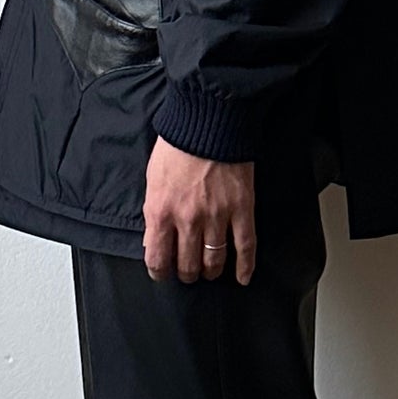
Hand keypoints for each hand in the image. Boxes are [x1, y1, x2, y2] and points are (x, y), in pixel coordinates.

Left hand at [142, 137, 256, 283]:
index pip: (158, 259)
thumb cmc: (178, 145)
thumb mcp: (152, 179)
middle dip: (187, 274)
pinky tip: (243, 277)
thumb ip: (152, 212)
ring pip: (214, 261)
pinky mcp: (242, 209)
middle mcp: (188, 220)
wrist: (209, 121)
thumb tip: (152, 240)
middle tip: (188, 272)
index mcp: (161, 212)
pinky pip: (245, 246)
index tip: (163, 273)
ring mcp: (218, 217)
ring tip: (209, 271)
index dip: (160, 272)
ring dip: (211, 272)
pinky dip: (245, 266)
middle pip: (188, 265)